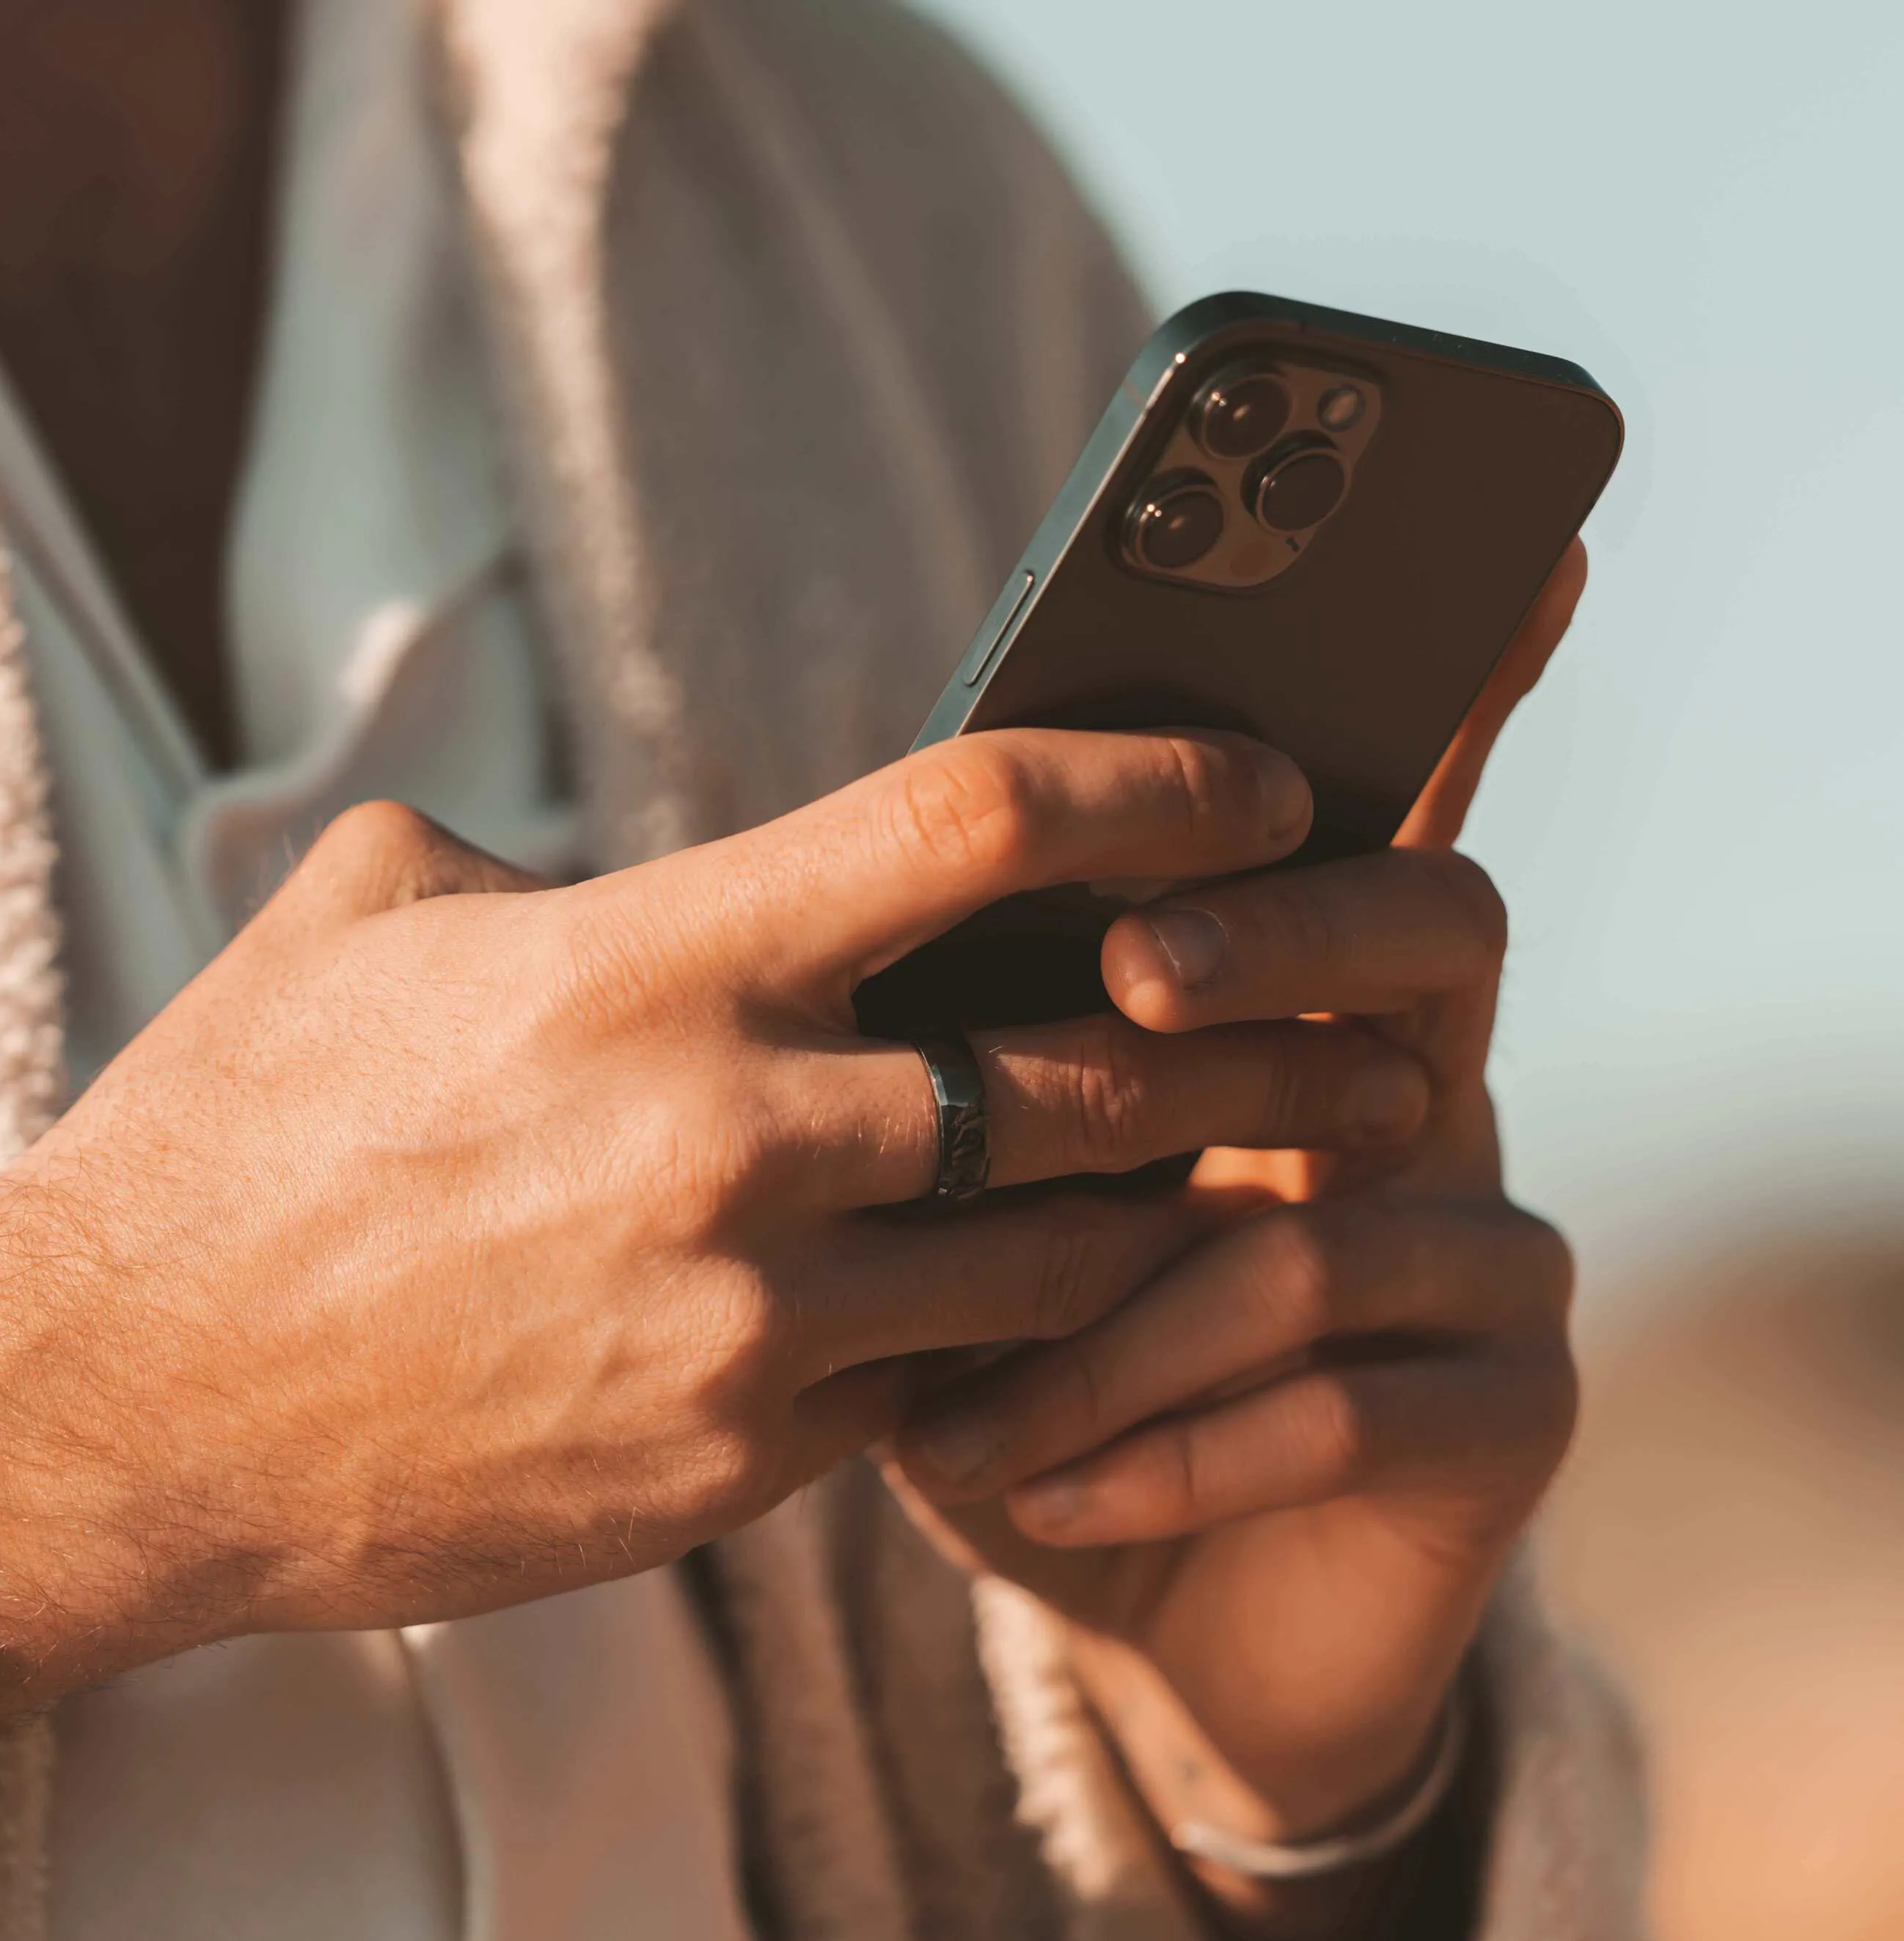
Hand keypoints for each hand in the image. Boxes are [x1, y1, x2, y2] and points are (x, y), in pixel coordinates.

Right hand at [0, 725, 1433, 1740]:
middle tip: (1371, 1025)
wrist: (128, 1410)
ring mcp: (747, 1318)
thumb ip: (554, 865)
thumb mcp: (380, 923)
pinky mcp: (738, 1463)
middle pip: (1087, 1067)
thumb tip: (666, 857)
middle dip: (1256, 1043)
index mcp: (652, 958)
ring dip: (1181, 1207)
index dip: (1148, 782)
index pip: (972, 822)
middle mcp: (731, 1135)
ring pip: (1062, 1251)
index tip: (1263, 779)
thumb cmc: (244, 1130)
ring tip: (1277, 1176)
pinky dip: (1033, 1334)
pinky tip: (1088, 1303)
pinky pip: (950, 1383)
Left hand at [891, 544, 1589, 1918]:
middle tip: (1137, 966)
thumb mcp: (955, 1206)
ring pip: (1357, 1204)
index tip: (1439, 574)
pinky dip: (1176, 1441)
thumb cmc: (1017, 1365)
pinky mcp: (1506, 1407)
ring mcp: (1478, 1248)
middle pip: (1429, 929)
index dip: (1438, 690)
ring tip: (973, 1410)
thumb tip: (800, 920)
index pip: (1366, 814)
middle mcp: (1411, 1092)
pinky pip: (1360, 1392)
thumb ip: (934, 1059)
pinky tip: (1043, 1488)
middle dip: (1289, 930)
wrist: (1123, 1585)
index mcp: (1287, 1012)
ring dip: (1136, 1312)